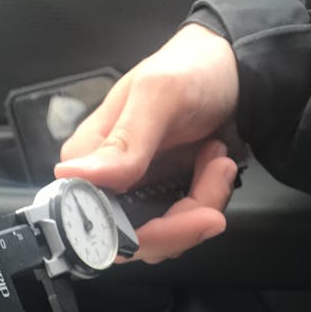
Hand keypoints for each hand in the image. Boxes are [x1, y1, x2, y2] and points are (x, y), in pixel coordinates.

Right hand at [56, 23, 239, 263]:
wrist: (237, 71)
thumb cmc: (191, 70)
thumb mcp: (158, 95)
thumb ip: (124, 142)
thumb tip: (74, 177)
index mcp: (89, 160)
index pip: (94, 224)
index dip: (135, 233)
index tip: (178, 216)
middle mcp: (109, 186)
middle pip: (134, 241)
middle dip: (182, 222)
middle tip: (216, 173)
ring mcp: (140, 199)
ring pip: (165, 240)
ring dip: (203, 206)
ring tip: (218, 159)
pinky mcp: (168, 205)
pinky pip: (184, 231)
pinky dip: (210, 204)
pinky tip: (217, 167)